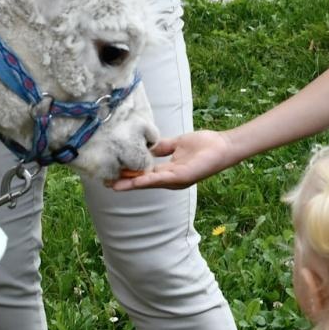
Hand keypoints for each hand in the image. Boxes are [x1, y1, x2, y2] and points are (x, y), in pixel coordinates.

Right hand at [109, 129, 234, 190]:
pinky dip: (146, 180)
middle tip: (106, 182)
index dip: (129, 173)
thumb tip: (147, 146)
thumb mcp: (177, 144)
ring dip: (131, 184)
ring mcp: (175, 180)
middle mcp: (169, 178)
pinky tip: (134, 182)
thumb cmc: (204, 145)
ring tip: (114, 185)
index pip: (144, 174)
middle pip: (143, 182)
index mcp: (168, 171)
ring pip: (148, 183)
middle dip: (125, 182)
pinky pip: (161, 178)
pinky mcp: (181, 177)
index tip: (112, 172)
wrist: (222, 146)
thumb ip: (162, 147)